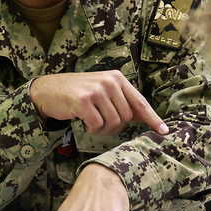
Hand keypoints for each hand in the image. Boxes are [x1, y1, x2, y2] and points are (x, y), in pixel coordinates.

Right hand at [31, 71, 167, 134]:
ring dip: (102, 129)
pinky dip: (91, 129)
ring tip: (91, 121)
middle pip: (126, 117)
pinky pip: (97, 125)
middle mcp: (109, 81)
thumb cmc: (77, 93)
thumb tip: (143, 118)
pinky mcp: (84, 101)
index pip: (140, 102)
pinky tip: (83, 121)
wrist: (47, 90)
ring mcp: (97, 90)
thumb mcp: (102, 90)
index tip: (164, 132)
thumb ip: (121, 101)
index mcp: (117, 78)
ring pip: (113, 123)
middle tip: (100, 122)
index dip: (153, 119)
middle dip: (115, 126)